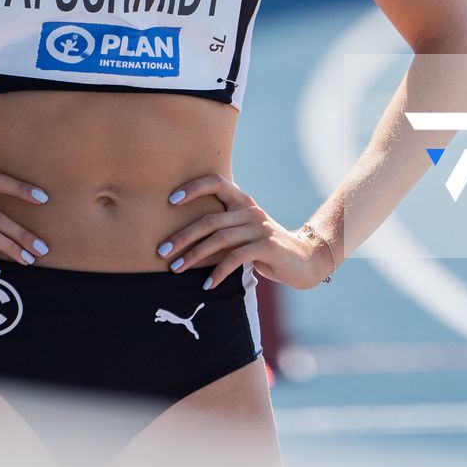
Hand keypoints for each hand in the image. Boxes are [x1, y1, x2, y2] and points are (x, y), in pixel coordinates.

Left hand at [156, 174, 330, 290]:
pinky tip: (206, 284)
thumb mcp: (243, 232)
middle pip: (209, 219)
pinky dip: (218, 272)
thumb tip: (182, 236)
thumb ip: (223, 227)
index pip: (216, 182)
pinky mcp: (267, 246)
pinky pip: (236, 258)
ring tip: (175, 269)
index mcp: (242, 201)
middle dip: (182, 236)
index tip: (170, 201)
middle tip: (161, 252)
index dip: (193, 188)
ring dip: (194, 255)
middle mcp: (250, 210)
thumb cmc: (265, 247)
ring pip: (219, 239)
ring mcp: (259, 228)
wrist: (304, 260)